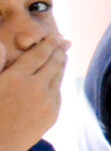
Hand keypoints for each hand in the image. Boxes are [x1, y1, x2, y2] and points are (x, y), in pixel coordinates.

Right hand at [0, 35, 66, 150]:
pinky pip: (57, 93)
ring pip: (58, 78)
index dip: (48, 44)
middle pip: (53, 63)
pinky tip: (56, 79)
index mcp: (16, 78)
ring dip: (61, 64)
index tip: (55, 36)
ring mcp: (47, 102)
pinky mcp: (53, 114)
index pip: (38, 55)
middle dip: (59, 50)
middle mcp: (36, 88)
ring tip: (63, 55)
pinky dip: (57, 83)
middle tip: (64, 41)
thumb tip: (1, 45)